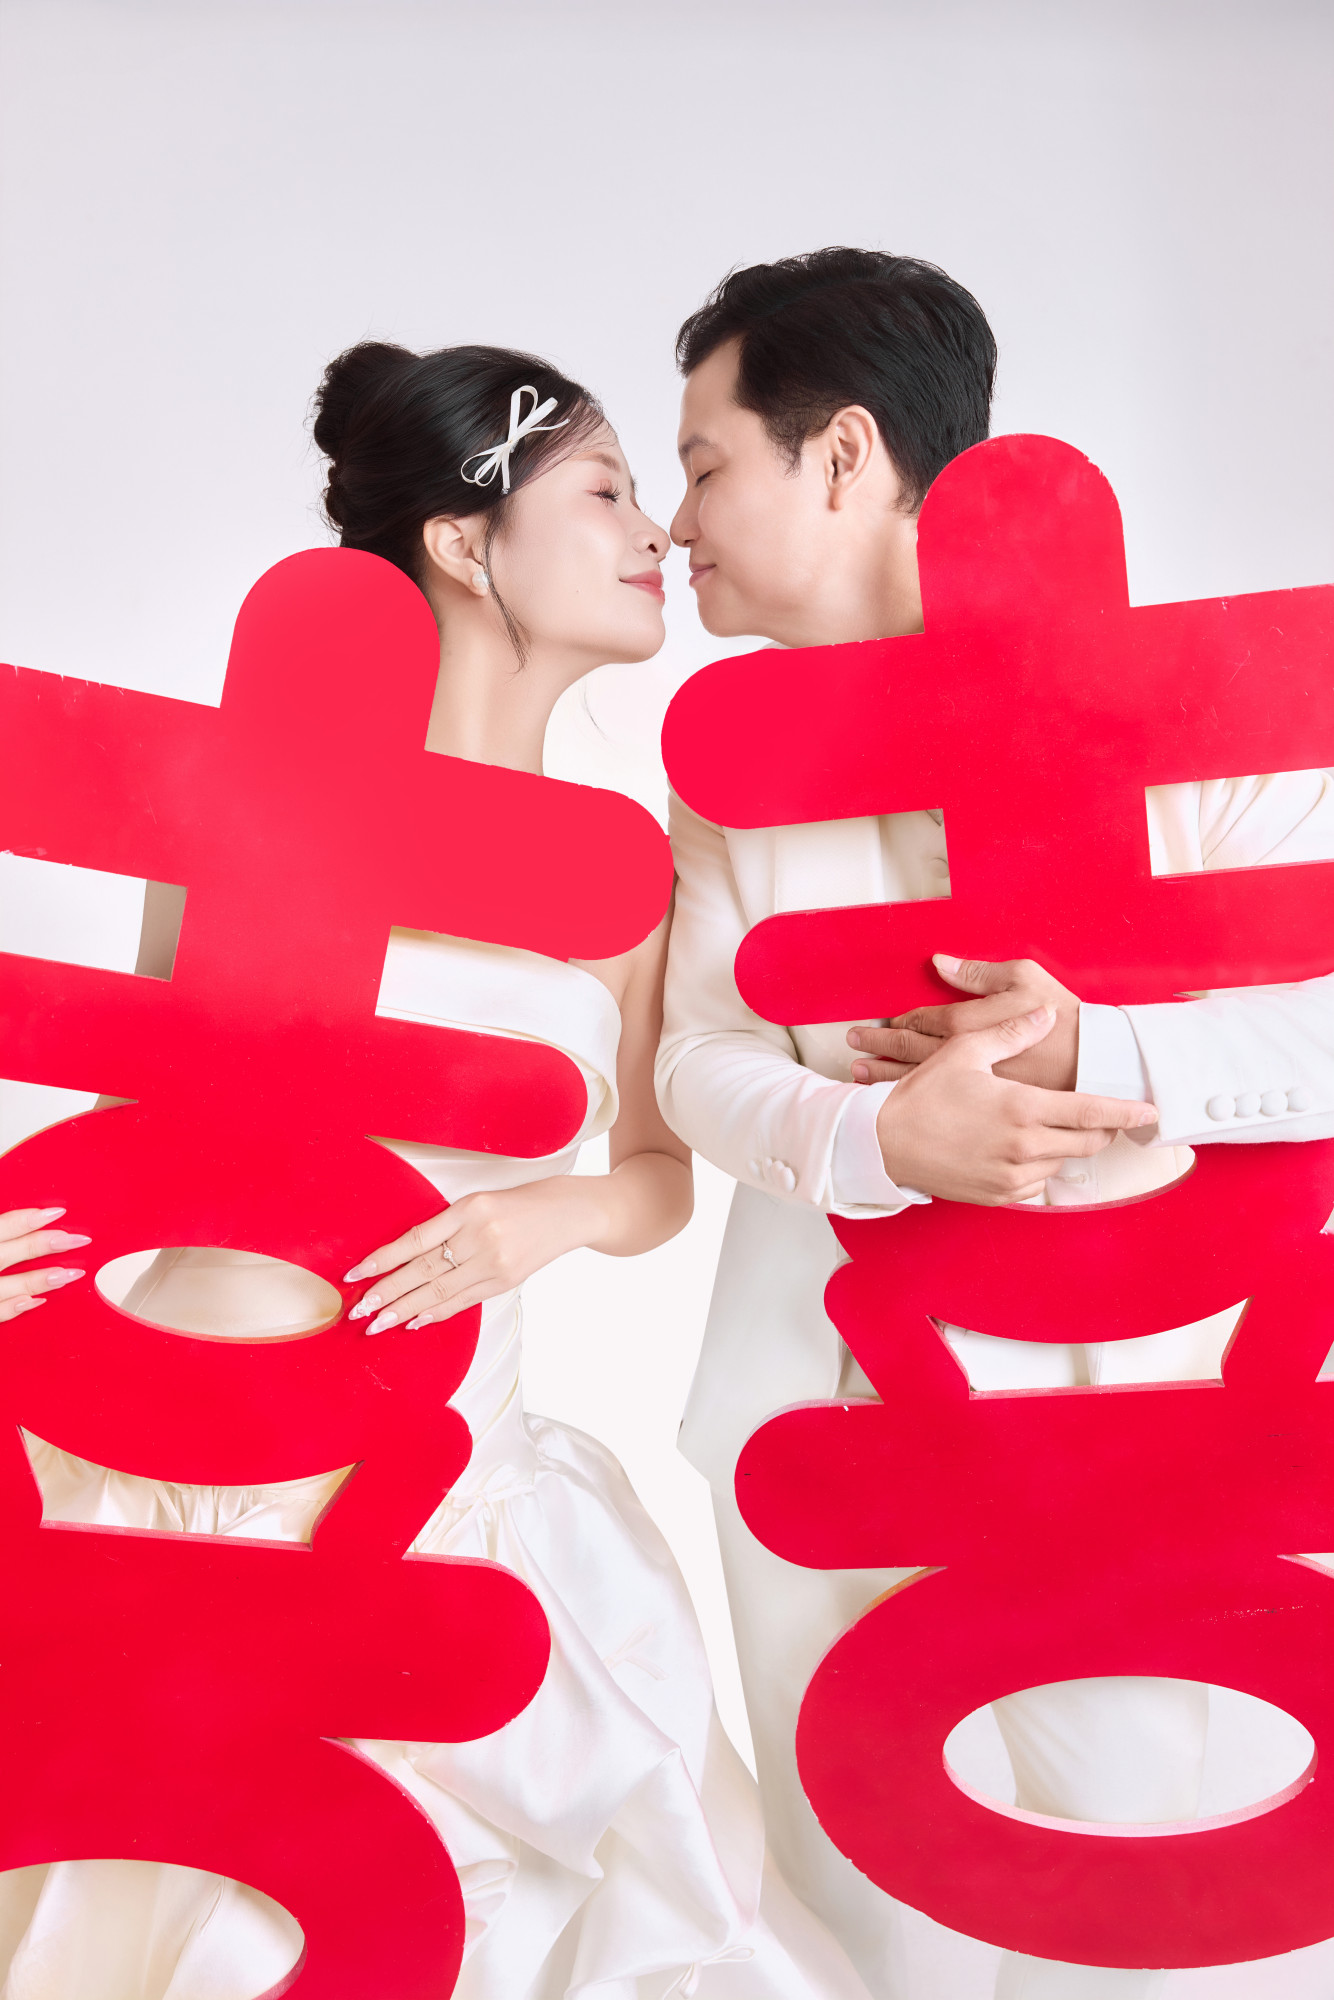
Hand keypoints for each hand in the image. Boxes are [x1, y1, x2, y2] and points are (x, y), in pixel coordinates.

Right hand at [0, 1206, 90, 1321]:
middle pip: (8, 1254)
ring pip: (8, 1285)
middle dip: (43, 1245)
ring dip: (41, 1279)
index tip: (57, 1213)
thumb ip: (6, 1235)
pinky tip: (38, 1301)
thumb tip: (42, 1217)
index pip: (0, 1226)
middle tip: (79, 1239)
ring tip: (71, 1273)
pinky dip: (16, 1307)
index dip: (26, 1220)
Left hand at [344, 1176, 608, 1333]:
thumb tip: (404, 1258)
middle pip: (423, 1270)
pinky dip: (436, 1313)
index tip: (355, 1274)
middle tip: (357, 1310)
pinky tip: (413, 1322)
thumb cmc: (524, 1201)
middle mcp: (481, 1236)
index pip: (415, 1239)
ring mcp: (495, 1262)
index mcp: (470, 1208)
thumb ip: (448, 1226)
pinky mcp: (506, 1281)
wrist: (572, 1212)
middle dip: (386, 1292)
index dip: (383, 1259)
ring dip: (404, 1310)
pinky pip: (462, 1301)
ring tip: (376, 1324)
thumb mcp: (482, 1201)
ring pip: (440, 1291)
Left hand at [849, 954, 1081, 1091]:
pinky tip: (899, 1103)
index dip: (896, 1024)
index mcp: (967, 1023)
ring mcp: (971, 1087)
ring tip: (861, 1075)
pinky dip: (913, 1101)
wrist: (1093, 1061)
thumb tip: (941, 962)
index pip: (919, 1022)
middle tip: (854, 1046)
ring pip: (916, 1081)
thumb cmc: (1061, 1018)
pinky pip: (939, 1104)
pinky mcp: (982, 1106)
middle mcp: (962, 1058)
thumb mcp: (1022, 978)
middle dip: (878, 1048)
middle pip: (908, 1052)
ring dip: (885, 1076)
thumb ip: (977, 972)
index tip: (876, 1026)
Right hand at [872, 1005, 1156, 1204]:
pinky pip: (1036, 1184)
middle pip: (1086, 1143)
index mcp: (1022, 1108)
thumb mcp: (964, 1051)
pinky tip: (1018, 1148)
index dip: (1126, 1112)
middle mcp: (1023, 1147)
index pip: (1091, 1113)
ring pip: (1062, 1162)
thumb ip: (1012, 1031)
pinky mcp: (998, 1195)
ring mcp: (1011, 1176)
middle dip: (1100, 1129)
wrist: (882, 1143)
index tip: (1150, 1112)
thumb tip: (1044, 1015)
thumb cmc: (922, 1095)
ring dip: (1063, 1145)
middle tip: (1101, 1115)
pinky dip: (1037, 1166)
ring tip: (1043, 1125)